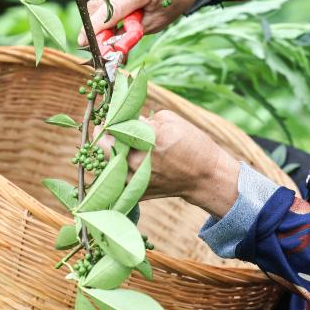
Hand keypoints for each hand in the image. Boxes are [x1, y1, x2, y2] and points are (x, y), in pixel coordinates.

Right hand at [78, 0, 210, 46]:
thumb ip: (130, 34)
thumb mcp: (155, 23)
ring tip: (110, 24)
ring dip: (95, 14)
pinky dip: (98, 4)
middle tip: (100, 41)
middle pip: (97, 3)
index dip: (97, 26)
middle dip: (94, 24)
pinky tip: (111, 10)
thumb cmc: (168, 2)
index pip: (113, 8)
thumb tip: (108, 51)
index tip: (84, 42)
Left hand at [93, 110, 239, 217]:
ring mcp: (136, 180)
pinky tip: (124, 162)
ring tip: (115, 147)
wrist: (205, 178)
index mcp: (149, 138)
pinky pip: (115, 181)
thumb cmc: (193, 145)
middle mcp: (139, 161)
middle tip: (105, 130)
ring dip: (107, 154)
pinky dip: (115, 171)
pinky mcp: (135, 192)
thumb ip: (144, 119)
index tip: (107, 117)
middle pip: (104, 146)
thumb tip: (125, 120)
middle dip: (104, 136)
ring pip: (106, 165)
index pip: (116, 125)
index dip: (109, 120)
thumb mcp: (171, 121)